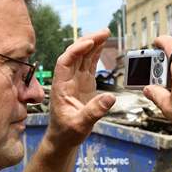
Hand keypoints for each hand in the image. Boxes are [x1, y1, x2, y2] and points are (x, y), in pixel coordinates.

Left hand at [47, 29, 115, 147]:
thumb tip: (110, 98)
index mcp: (61, 86)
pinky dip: (96, 53)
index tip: (88, 43)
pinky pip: (89, 63)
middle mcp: (67, 79)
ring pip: (83, 56)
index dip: (75, 51)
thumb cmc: (66, 132)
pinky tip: (103, 44)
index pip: (65, 62)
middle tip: (103, 33)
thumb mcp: (80, 125)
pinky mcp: (84, 82)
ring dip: (93, 44)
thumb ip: (94, 112)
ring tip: (106, 33)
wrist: (64, 138)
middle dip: (88, 41)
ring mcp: (75, 80)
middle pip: (75, 54)